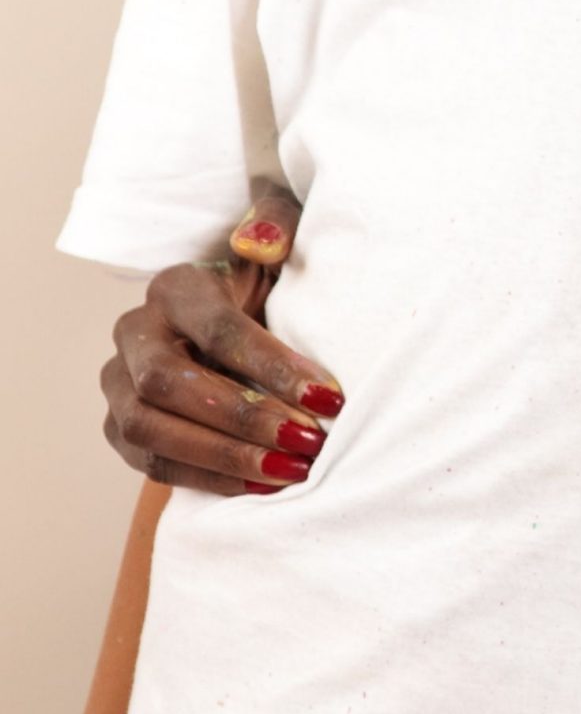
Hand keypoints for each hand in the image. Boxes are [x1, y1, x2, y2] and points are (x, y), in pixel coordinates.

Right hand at [99, 187, 342, 495]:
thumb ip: (276, 226)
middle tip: (308, 441)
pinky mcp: (119, 428)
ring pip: (151, 429)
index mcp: (174, 288)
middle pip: (171, 383)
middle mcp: (134, 333)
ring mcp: (118, 384)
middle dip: (245, 418)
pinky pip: (152, 463)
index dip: (273, 366)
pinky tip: (263, 486)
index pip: (217, 329)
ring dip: (225, 456)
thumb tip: (263, 241)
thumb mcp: (278, 246)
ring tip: (291, 471)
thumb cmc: (265, 285)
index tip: (329, 397)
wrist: (225, 328)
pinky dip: (208, 479)